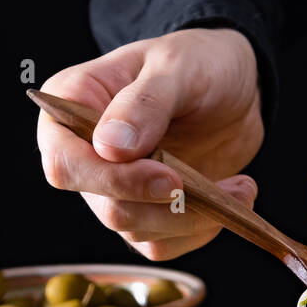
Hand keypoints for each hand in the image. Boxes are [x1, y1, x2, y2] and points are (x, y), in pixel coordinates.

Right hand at [36, 28, 264, 258]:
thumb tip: (109, 148)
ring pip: (136, 229)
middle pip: (104, 207)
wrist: (234, 86)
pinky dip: (200, 231)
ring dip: (193, 218)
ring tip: (242, 187)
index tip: (167, 178)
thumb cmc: (197, 62)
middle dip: (163, 206)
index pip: (64, 163)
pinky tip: (232, 200)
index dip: (109, 180)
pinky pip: (162, 244)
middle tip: (214, 190)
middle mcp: (85, 153)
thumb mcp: (177, 65)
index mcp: (71, 106)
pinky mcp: (147, 212)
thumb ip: (144, 102)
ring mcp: (115, 188)